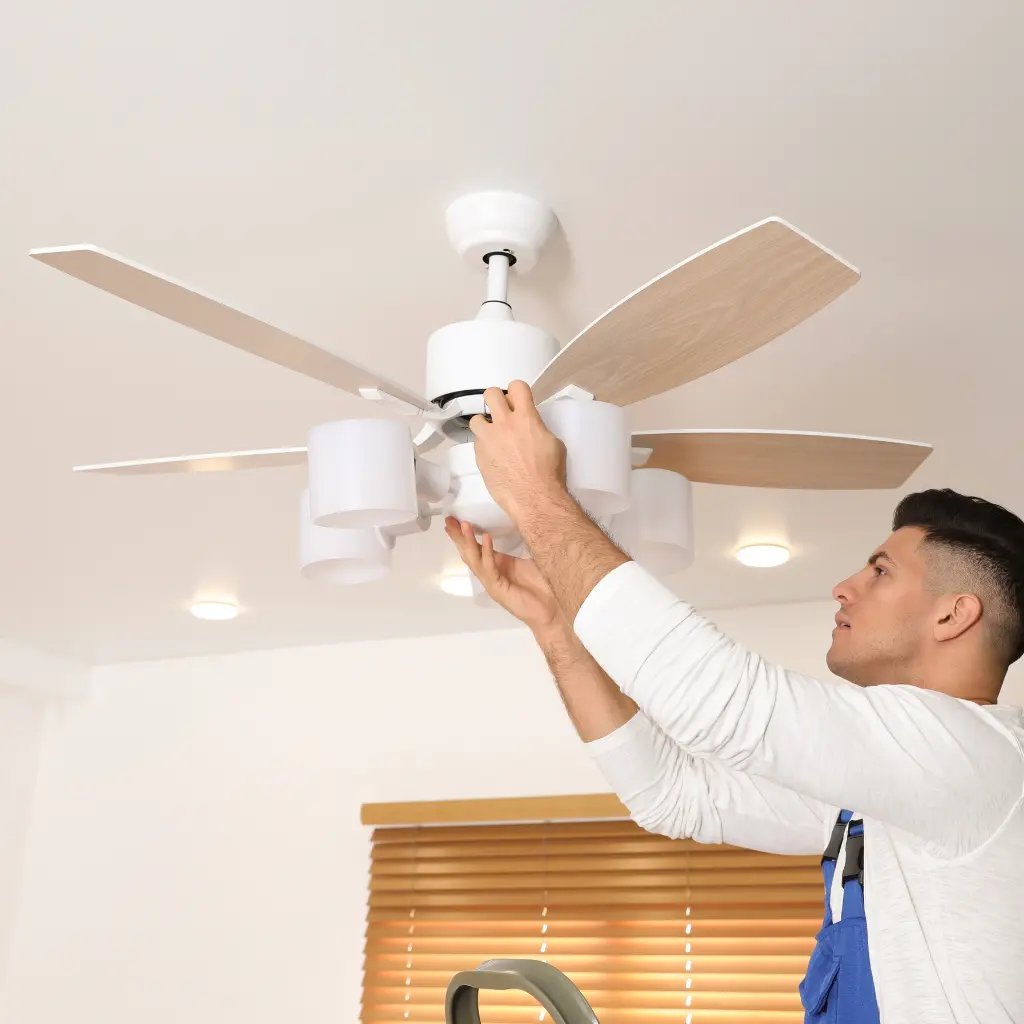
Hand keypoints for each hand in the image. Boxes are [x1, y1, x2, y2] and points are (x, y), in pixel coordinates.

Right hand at [444, 516, 562, 633]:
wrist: (552, 611)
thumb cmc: (545, 586)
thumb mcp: (532, 559)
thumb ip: (524, 545)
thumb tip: (524, 521)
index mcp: (497, 566)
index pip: (476, 548)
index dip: (466, 535)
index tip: (455, 519)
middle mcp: (491, 574)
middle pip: (470, 553)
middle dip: (459, 537)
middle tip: (449, 520)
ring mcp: (492, 583)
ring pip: (475, 560)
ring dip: (468, 541)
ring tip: (464, 525)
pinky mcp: (498, 589)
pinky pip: (490, 568)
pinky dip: (487, 553)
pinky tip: (486, 538)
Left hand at [469, 380, 567, 526]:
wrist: (534, 497)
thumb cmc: (549, 473)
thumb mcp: (553, 443)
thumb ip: (537, 428)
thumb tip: (531, 428)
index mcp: (526, 417)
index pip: (516, 387)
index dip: (517, 392)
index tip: (518, 400)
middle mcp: (504, 424)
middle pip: (490, 394)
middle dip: (495, 399)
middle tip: (501, 412)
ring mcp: (489, 439)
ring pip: (476, 419)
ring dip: (484, 425)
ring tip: (493, 436)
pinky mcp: (480, 456)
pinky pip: (477, 444)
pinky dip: (484, 447)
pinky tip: (494, 457)